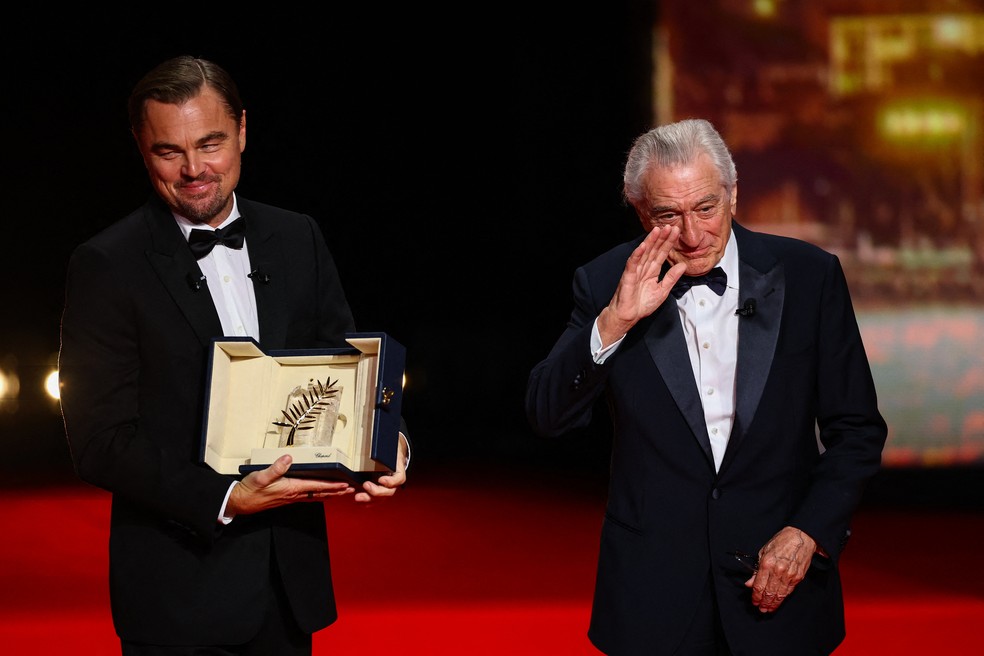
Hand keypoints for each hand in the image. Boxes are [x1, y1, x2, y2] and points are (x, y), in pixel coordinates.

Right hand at [226, 454, 353, 516]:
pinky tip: (321, 493)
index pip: (316, 486)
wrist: (239, 502)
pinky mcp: (287, 498)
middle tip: (351, 490)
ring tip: (341, 492)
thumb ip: (276, 467)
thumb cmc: (250, 489)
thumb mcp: (261, 476)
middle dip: (336, 492)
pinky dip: (318, 494)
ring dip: (329, 494)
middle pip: (320, 493)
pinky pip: (308, 497)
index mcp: (290, 488)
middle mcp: (293, 494)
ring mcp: (290, 498)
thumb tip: (289, 457)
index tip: (344, 485)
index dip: (331, 486)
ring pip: (315, 496)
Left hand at [353, 432, 408, 502]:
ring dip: (369, 499)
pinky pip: (375, 499)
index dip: (391, 481)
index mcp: (399, 469)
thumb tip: (378, 431)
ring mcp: (387, 487)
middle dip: (377, 491)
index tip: (381, 479)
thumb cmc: (390, 447)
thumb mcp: (390, 443)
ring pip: (381, 498)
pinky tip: (359, 500)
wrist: (393, 451)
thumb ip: (385, 442)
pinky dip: (367, 502)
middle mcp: (394, 481)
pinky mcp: (379, 490)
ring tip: (358, 497)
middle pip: (389, 491)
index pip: (399, 479)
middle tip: (366, 485)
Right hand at [597, 225, 685, 346]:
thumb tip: (683, 265)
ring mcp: (636, 271)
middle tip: (670, 226)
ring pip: (644, 253)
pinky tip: (642, 246)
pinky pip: (633, 263)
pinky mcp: (628, 276)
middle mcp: (644, 268)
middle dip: (662, 238)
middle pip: (654, 250)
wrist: (629, 316)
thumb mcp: (663, 291)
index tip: (676, 232)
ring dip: (650, 241)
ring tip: (657, 230)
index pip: (662, 254)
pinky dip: (637, 255)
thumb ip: (672, 277)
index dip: (668, 243)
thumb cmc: (642, 305)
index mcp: (652, 271)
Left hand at [745, 526, 817, 612]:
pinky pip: (788, 591)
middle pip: (769, 592)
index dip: (755, 596)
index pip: (759, 585)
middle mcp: (778, 571)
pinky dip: (782, 598)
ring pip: (779, 594)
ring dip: (773, 604)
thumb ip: (756, 569)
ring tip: (768, 609)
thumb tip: (750, 583)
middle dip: (763, 602)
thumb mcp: (764, 551)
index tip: (754, 600)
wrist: (801, 537)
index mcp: (767, 563)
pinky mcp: (798, 578)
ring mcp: (789, 575)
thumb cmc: (781, 541)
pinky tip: (778, 602)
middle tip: (760, 608)